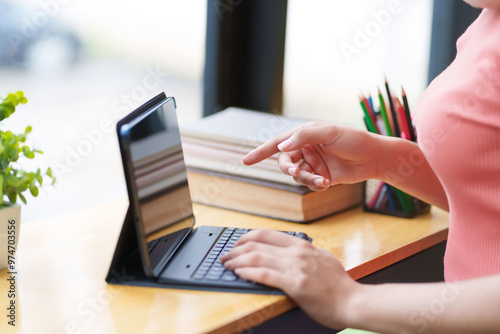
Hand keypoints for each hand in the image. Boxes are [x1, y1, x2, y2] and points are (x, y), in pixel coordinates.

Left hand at [220, 229, 359, 328]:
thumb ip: (303, 253)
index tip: (236, 244)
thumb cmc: (338, 285)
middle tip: (226, 256)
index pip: (267, 234)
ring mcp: (296, 267)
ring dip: (237, 260)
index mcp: (302, 245)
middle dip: (236, 249)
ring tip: (228, 265)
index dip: (246, 237)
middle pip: (257, 243)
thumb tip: (285, 252)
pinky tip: (239, 273)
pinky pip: (264, 274)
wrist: (353, 302)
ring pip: (257, 257)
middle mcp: (297, 252)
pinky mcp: (294, 284)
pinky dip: (248, 272)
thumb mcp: (321, 259)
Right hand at [243, 122, 382, 190]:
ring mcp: (313, 164)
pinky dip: (316, 185)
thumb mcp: (329, 133)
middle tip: (296, 172)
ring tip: (323, 179)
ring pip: (297, 176)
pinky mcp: (321, 177)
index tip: (245, 161)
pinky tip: (327, 182)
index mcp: (304, 135)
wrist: (375, 158)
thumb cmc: (354, 139)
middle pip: (285, 163)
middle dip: (290, 169)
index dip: (260, 152)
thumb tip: (282, 145)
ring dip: (307, 179)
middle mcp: (306, 149)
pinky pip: (310, 184)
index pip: (277, 143)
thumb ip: (304, 136)